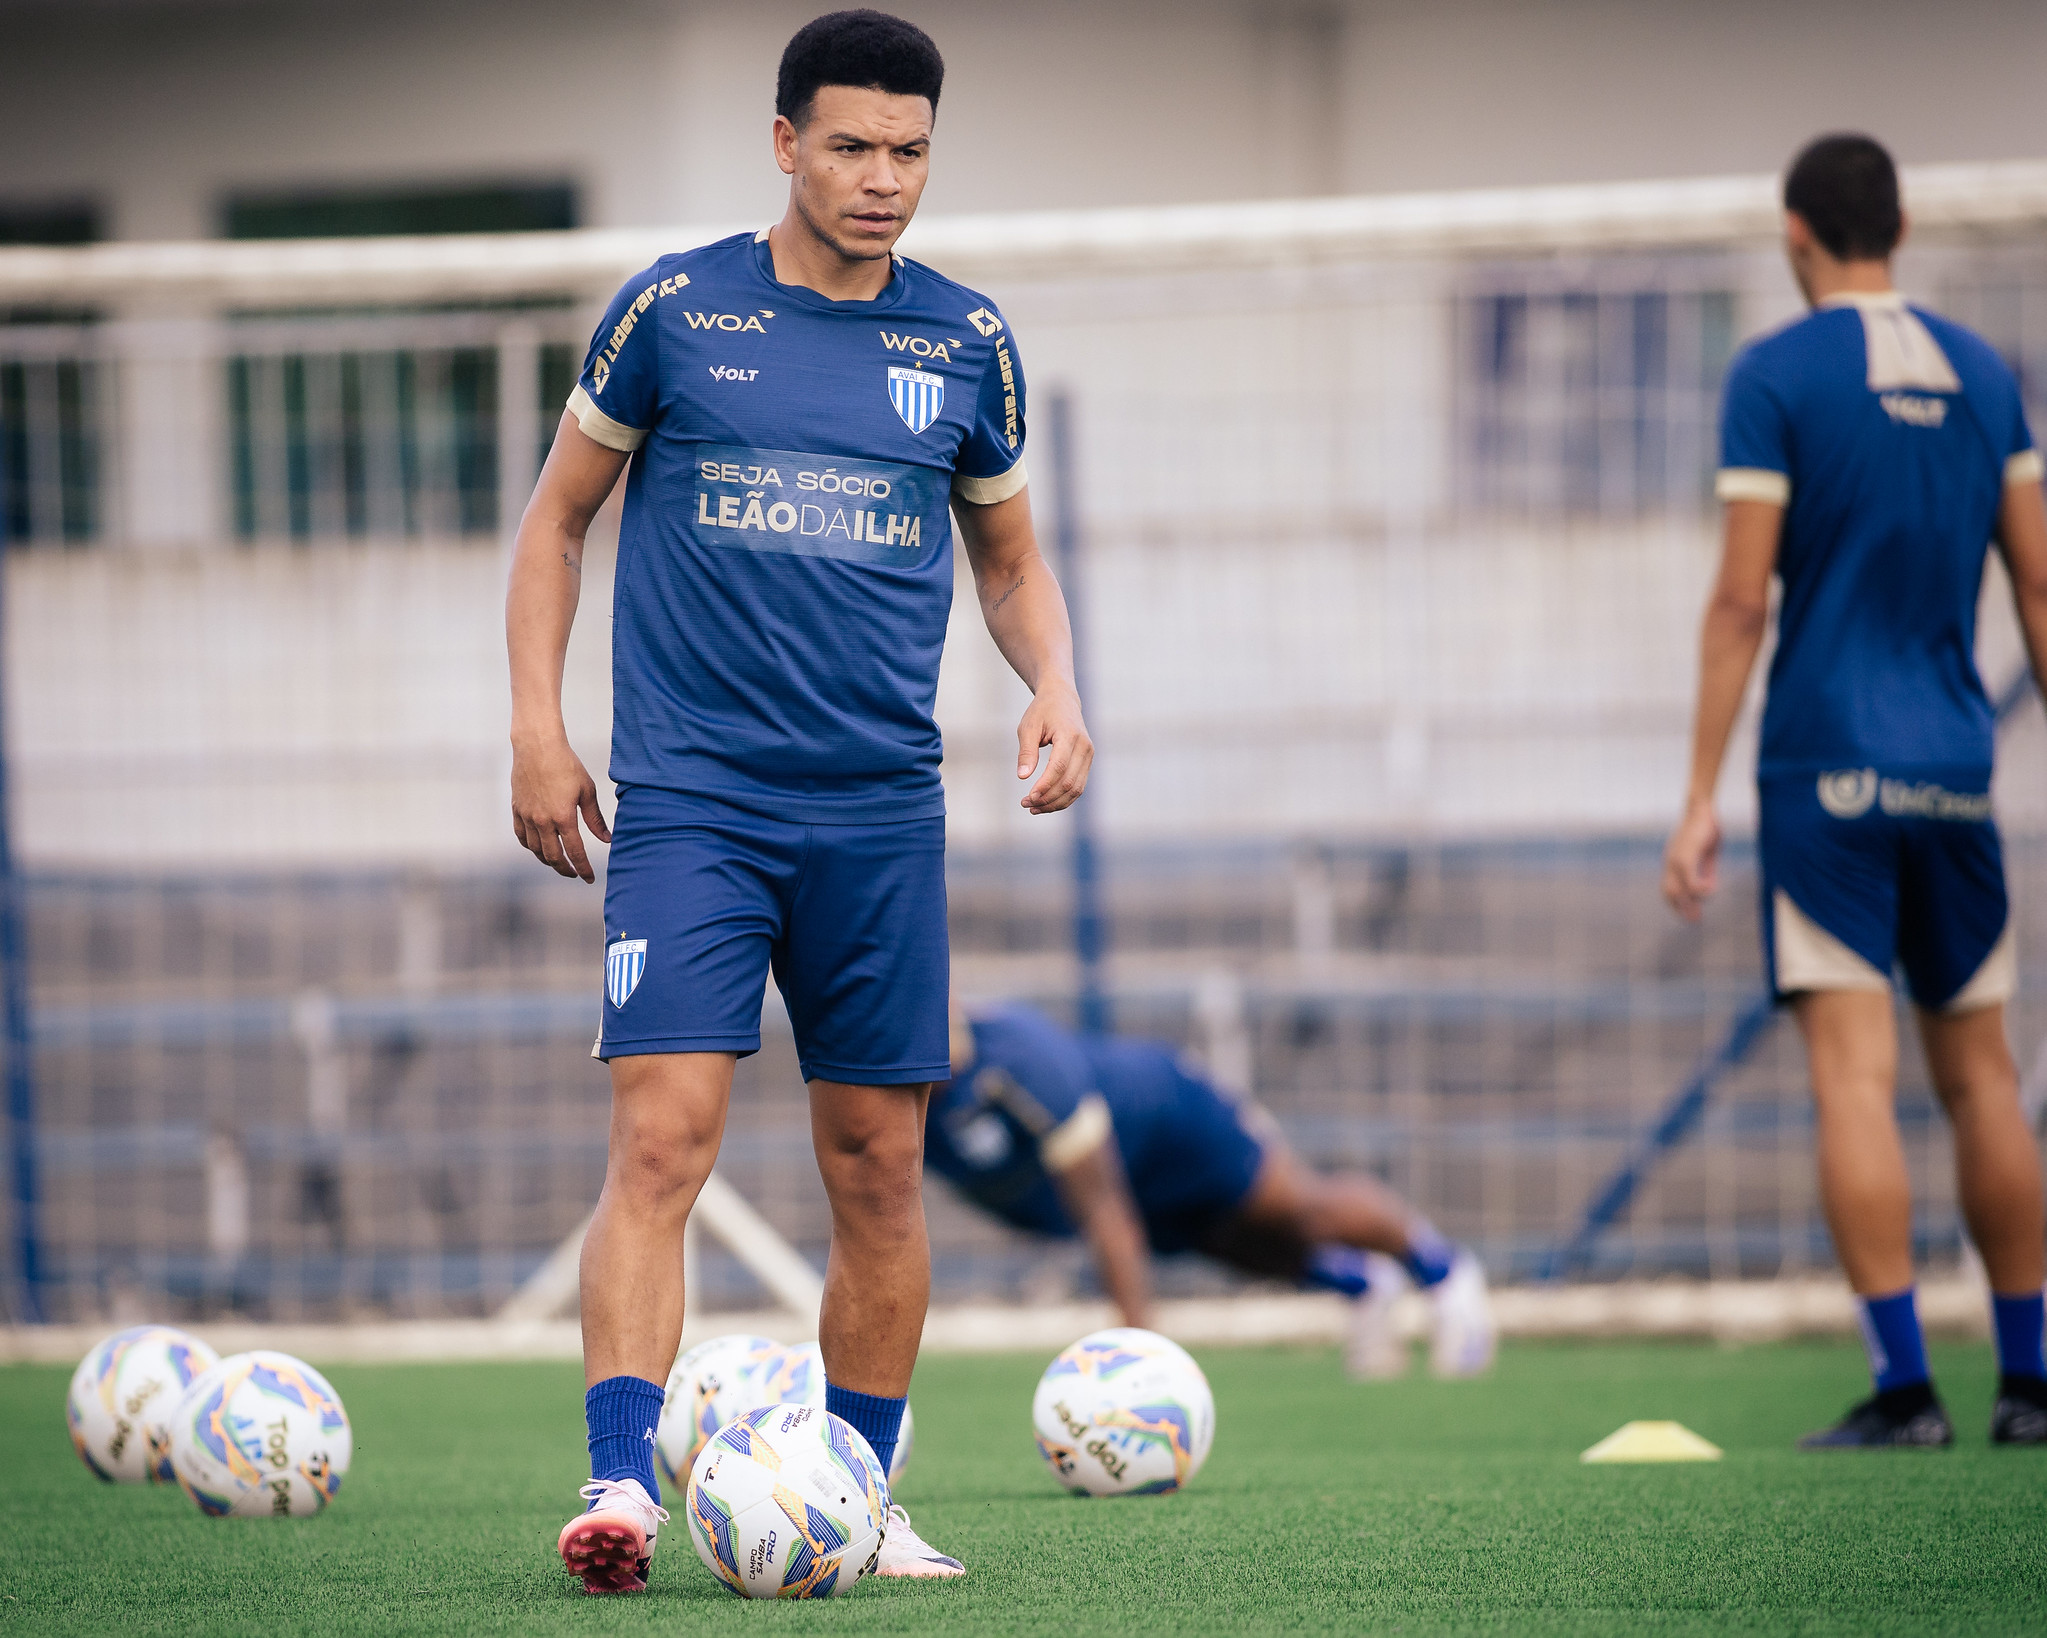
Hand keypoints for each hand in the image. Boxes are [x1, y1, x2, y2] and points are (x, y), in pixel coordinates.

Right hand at [510, 734, 610, 881]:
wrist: (537, 747)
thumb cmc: (566, 765)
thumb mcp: (587, 791)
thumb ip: (595, 818)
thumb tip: (607, 839)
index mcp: (563, 817)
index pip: (575, 852)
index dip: (583, 868)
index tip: (590, 879)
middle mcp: (543, 821)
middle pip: (553, 857)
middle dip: (565, 869)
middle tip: (574, 874)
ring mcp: (527, 816)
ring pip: (535, 850)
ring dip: (548, 860)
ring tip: (558, 863)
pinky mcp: (517, 810)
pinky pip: (522, 836)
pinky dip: (530, 847)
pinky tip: (538, 848)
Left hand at [1016, 680, 1092, 813]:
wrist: (1062, 698)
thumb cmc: (1042, 711)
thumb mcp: (1028, 727)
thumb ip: (1027, 752)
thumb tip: (1023, 777)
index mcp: (1069, 735)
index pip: (1059, 767)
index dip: (1045, 785)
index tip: (1029, 797)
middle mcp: (1084, 746)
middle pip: (1069, 782)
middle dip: (1048, 798)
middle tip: (1025, 804)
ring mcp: (1089, 755)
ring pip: (1076, 789)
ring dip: (1055, 803)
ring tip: (1033, 808)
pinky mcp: (1087, 762)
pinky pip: (1078, 786)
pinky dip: (1063, 798)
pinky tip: (1045, 803)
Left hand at [1661, 799, 1720, 921]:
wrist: (1702, 808)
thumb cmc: (1706, 827)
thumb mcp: (1707, 853)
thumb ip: (1706, 869)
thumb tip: (1708, 885)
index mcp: (1673, 862)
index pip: (1669, 888)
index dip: (1676, 903)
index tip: (1688, 913)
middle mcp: (1671, 862)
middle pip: (1669, 892)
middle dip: (1680, 909)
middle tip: (1694, 921)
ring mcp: (1676, 860)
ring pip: (1677, 889)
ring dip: (1688, 904)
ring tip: (1698, 915)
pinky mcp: (1686, 856)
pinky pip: (1691, 880)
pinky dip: (1701, 889)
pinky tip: (1711, 888)